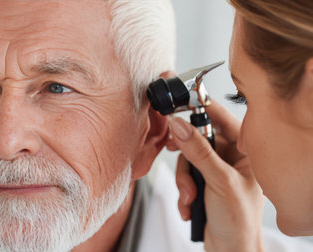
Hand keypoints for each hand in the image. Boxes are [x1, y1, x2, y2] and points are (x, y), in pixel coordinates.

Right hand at [168, 100, 264, 251]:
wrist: (229, 250)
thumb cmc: (239, 221)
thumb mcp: (219, 181)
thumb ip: (199, 152)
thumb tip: (180, 125)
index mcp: (244, 151)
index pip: (220, 118)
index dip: (199, 107)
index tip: (178, 103)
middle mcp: (230, 157)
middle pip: (197, 138)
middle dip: (186, 157)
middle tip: (174, 153)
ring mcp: (215, 170)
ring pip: (187, 159)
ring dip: (184, 180)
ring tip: (191, 196)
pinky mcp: (202, 182)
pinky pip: (184, 175)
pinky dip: (183, 191)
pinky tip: (191, 205)